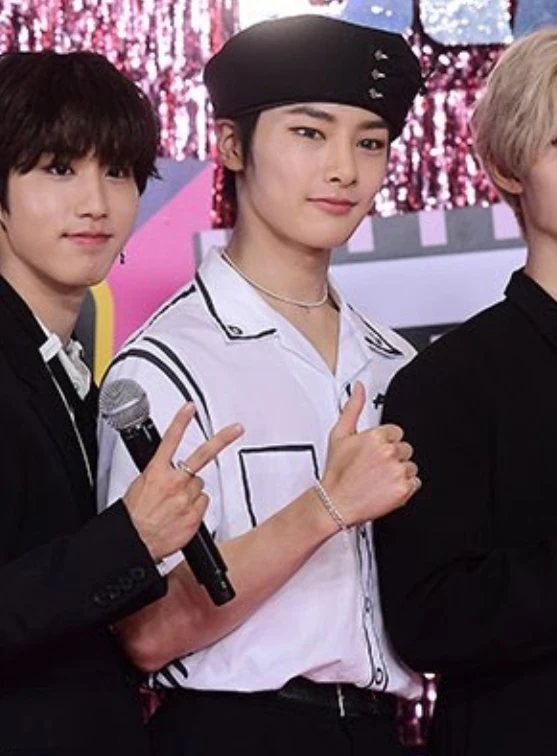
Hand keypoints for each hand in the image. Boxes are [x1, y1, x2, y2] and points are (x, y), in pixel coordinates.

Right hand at [123, 403, 243, 561]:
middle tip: (237, 429)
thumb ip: (157, 475)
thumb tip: (166, 471)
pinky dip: (196, 508)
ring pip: (200, 486)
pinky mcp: (195, 515)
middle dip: (222, 440)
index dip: (181, 421)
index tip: (190, 408)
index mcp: (156, 472)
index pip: (171, 440)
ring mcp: (186, 498)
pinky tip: (182, 515)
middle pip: (202, 456)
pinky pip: (203, 504)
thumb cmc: (133, 517)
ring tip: (176, 504)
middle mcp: (174, 483)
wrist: (136, 543)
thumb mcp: (138, 487)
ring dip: (192, 492)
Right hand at [321, 382, 418, 526]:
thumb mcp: (340, 435)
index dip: (386, 443)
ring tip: (380, 478)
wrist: (335, 502)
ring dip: (399, 472)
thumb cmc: (337, 472)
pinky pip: (415, 483)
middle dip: (393, 457)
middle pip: (405, 449)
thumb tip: (359, 388)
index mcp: (376, 436)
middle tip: (377, 467)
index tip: (376, 452)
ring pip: (411, 466)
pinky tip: (387, 488)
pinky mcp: (404, 489)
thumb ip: (353, 407)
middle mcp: (389, 452)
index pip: (396, 432)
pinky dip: (404, 487)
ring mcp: (397, 471)